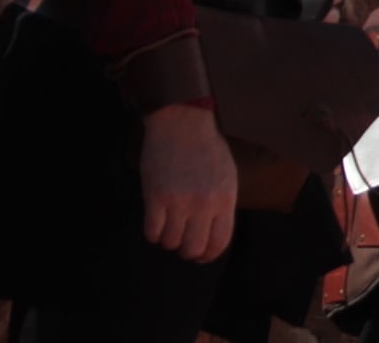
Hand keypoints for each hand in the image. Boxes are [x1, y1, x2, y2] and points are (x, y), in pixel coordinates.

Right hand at [139, 102, 238, 259]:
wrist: (182, 123)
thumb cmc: (206, 147)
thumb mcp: (226, 175)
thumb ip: (222, 204)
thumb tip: (213, 232)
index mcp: (225, 198)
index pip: (219, 243)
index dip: (208, 255)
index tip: (201, 256)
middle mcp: (203, 204)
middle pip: (193, 249)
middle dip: (187, 251)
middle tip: (182, 242)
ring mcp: (178, 201)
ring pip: (170, 243)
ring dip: (168, 239)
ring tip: (169, 226)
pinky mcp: (155, 197)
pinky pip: (152, 232)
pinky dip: (153, 232)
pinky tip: (156, 220)